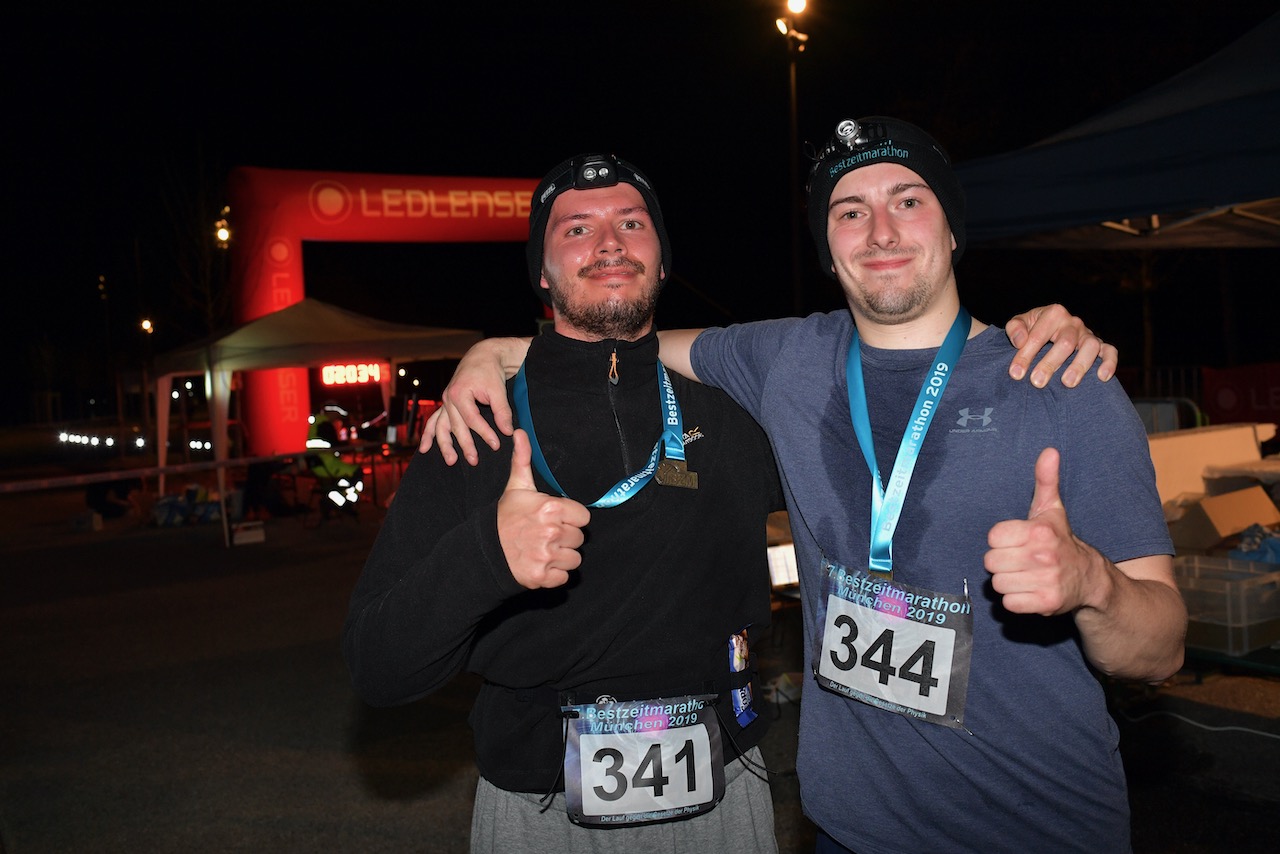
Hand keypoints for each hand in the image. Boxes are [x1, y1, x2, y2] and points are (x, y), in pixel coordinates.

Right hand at [418, 338, 523, 464]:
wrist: (482, 356)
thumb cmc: (490, 371)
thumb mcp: (498, 390)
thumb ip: (502, 412)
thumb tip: (507, 431)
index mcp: (460, 393)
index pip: (472, 419)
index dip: (485, 433)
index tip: (496, 445)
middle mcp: (448, 398)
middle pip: (456, 426)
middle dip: (465, 445)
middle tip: (474, 461)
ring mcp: (445, 401)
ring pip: (441, 426)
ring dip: (444, 445)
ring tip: (451, 461)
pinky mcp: (446, 404)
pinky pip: (434, 421)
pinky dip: (429, 434)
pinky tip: (424, 448)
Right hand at [497, 430, 589, 588]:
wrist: (485, 550)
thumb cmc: (505, 518)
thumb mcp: (516, 488)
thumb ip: (523, 460)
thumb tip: (520, 433)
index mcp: (550, 508)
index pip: (583, 517)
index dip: (571, 518)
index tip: (557, 519)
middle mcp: (551, 532)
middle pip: (579, 538)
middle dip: (565, 537)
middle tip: (546, 534)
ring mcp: (547, 556)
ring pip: (575, 558)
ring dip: (562, 557)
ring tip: (544, 549)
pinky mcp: (542, 576)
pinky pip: (565, 576)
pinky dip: (555, 573)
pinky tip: (541, 563)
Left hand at [985, 448, 1100, 616]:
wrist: (1090, 579)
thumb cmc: (1061, 540)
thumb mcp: (1052, 509)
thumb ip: (1045, 480)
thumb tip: (1049, 451)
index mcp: (1039, 531)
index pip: (992, 538)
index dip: (1001, 541)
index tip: (1017, 542)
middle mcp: (1044, 556)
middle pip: (991, 562)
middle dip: (1002, 563)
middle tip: (1020, 561)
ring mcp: (1046, 581)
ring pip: (998, 584)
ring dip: (1008, 582)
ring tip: (1026, 575)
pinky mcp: (1046, 604)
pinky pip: (1009, 603)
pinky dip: (1016, 600)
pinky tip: (1030, 591)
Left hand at [1005, 304, 1117, 387]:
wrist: (1047, 329)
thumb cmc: (1031, 329)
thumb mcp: (1019, 323)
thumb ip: (1015, 328)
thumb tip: (1020, 341)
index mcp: (1053, 314)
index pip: (1038, 335)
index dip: (1026, 355)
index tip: (1016, 373)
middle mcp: (1073, 322)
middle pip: (1065, 342)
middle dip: (1050, 363)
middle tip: (1037, 382)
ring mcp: (1088, 333)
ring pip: (1090, 346)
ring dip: (1079, 365)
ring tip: (1067, 383)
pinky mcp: (1100, 345)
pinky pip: (1110, 351)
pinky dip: (1109, 362)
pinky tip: (1102, 377)